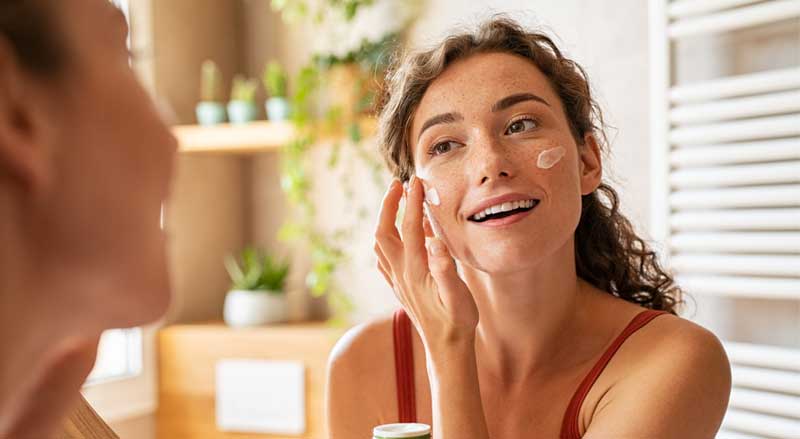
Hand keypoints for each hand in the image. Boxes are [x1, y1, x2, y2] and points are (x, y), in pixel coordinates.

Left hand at [374, 177, 478, 348]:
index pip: (409, 227)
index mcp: (416, 270)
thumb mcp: (458, 297)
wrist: (446, 349)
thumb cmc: (457, 322)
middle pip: (384, 231)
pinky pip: (384, 259)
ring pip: (381, 244)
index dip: (412, 201)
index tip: (417, 180)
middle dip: (388, 205)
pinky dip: (386, 240)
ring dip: (385, 220)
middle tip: (398, 184)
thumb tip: (435, 242)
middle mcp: (401, 273)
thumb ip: (446, 269)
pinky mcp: (399, 287)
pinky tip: (396, 237)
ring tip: (395, 203)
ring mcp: (397, 281)